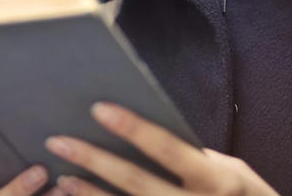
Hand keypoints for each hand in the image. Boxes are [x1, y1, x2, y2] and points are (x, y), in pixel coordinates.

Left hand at [42, 103, 279, 195]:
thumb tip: (144, 137)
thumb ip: (194, 159)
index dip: (133, 128)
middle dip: (95, 160)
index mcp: (218, 180)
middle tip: (58, 142)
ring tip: (62, 178)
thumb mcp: (232, 173)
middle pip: (137, 183)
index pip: (169, 149)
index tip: (98, 108)